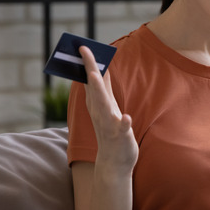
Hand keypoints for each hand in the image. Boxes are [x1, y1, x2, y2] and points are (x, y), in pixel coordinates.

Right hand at [79, 46, 138, 174]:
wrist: (114, 163)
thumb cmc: (111, 132)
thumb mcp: (106, 108)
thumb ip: (104, 89)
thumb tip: (101, 68)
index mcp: (98, 104)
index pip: (92, 80)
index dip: (88, 63)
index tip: (83, 46)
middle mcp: (101, 112)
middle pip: (95, 88)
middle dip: (89, 69)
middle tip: (84, 51)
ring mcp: (110, 124)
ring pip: (104, 105)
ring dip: (99, 91)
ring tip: (95, 75)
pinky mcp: (121, 137)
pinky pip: (121, 129)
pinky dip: (123, 123)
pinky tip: (126, 118)